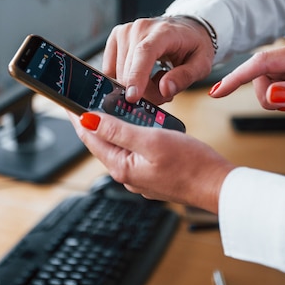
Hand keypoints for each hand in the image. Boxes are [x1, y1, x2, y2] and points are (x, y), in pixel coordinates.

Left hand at [68, 111, 233, 213]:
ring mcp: (139, 176)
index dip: (76, 117)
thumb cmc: (191, 165)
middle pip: (102, 142)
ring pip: (119, 145)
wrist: (218, 186)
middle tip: (88, 98)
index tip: (67, 101)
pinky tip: (139, 124)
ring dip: (114, 126)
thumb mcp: (151, 140)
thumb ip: (118, 130)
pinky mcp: (152, 174)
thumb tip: (88, 120)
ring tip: (112, 106)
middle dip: (94, 120)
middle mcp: (127, 174)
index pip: (89, 137)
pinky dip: (132, 135)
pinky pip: (134, 151)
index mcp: (122, 167)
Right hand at [104, 16, 215, 104]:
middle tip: (164, 93)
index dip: (137, 76)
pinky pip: (111, 71)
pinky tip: (142, 77)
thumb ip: (185, 77)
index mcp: (163, 31)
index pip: (145, 52)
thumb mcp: (201, 64)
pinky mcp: (115, 39)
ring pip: (119, 74)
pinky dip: (126, 81)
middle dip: (146, 92)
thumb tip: (165, 89)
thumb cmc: (192, 46)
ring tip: (156, 82)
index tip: (133, 97)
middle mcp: (139, 28)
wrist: (185, 29)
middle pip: (130, 70)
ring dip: (137, 87)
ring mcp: (124, 32)